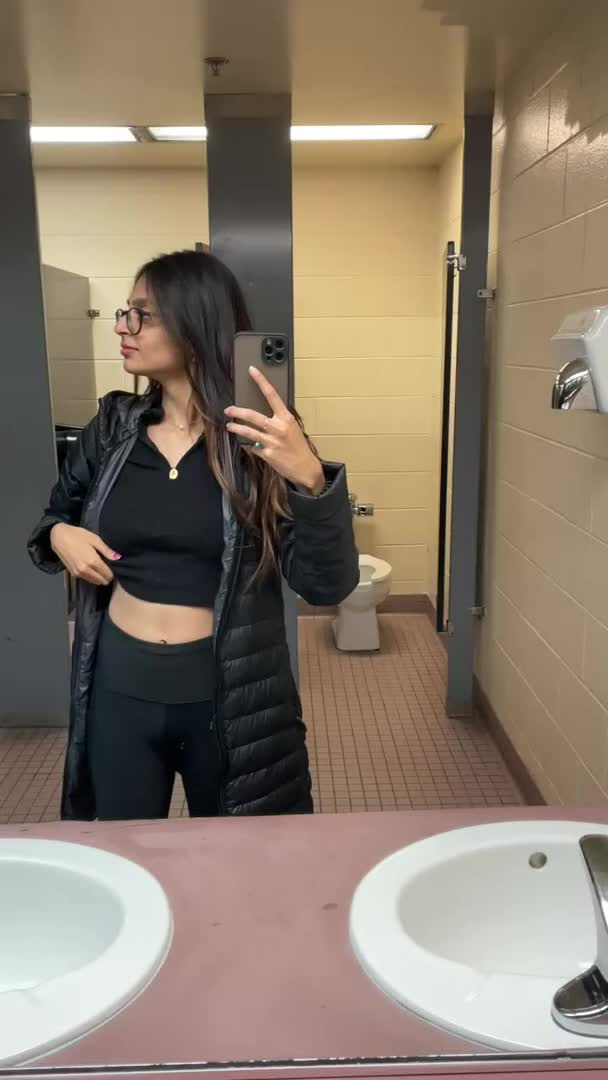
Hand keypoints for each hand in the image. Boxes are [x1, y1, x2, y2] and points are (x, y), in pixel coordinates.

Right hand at [50, 524, 120, 585]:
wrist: (59, 537)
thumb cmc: (78, 535)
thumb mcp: (95, 539)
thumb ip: (106, 550)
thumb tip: (118, 558)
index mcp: (93, 561)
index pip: (108, 574)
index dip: (113, 573)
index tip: (114, 568)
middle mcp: (85, 570)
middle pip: (102, 580)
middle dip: (107, 576)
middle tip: (108, 568)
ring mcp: (78, 573)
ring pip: (94, 582)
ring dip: (99, 578)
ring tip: (101, 569)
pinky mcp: (73, 574)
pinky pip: (87, 579)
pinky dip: (92, 577)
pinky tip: (93, 569)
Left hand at [225, 366, 324, 493]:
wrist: (305, 468)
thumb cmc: (299, 447)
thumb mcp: (292, 428)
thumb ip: (279, 421)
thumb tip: (264, 415)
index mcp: (286, 418)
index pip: (272, 395)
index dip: (261, 381)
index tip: (252, 371)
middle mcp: (278, 428)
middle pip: (252, 415)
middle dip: (237, 412)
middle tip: (229, 410)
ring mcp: (271, 441)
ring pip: (248, 431)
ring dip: (236, 428)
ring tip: (230, 426)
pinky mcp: (267, 454)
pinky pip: (252, 446)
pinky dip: (248, 444)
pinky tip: (246, 443)